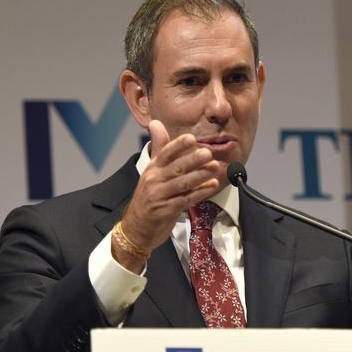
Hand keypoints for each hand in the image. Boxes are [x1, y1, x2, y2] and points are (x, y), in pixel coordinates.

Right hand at [112, 120, 219, 272]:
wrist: (136, 229)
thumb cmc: (148, 198)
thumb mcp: (151, 172)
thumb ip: (159, 148)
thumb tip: (156, 123)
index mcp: (152, 169)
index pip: (164, 154)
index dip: (178, 146)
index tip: (190, 138)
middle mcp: (154, 181)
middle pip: (175, 168)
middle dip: (192, 160)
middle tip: (207, 152)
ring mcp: (159, 197)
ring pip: (182, 184)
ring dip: (200, 175)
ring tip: (214, 167)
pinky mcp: (166, 211)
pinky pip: (186, 200)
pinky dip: (200, 192)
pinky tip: (212, 185)